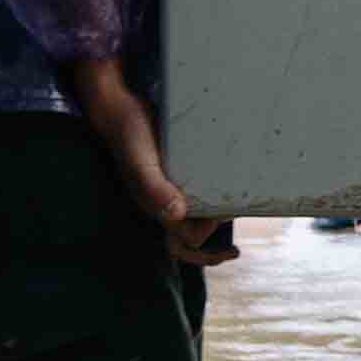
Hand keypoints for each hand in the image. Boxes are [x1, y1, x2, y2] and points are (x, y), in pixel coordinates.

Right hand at [63, 57, 238, 265]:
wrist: (120, 108)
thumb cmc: (128, 136)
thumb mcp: (141, 162)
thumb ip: (154, 189)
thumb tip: (177, 215)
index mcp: (156, 208)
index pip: (182, 244)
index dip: (206, 252)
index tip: (231, 247)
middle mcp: (164, 202)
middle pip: (191, 236)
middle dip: (214, 241)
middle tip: (236, 234)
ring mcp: (170, 187)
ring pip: (195, 215)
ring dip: (216, 218)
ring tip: (241, 209)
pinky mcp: (178, 169)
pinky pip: (197, 190)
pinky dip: (214, 193)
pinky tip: (232, 181)